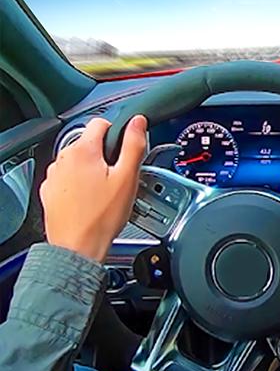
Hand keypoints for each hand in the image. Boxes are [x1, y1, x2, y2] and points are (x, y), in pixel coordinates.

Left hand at [40, 116, 146, 261]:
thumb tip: (137, 122)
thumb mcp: (127, 178)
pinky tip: (90, 200)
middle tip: (118, 177)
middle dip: (106, 154)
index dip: (118, 133)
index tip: (125, 151)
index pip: (102, 122)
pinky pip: (68, 177)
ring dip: (92, 169)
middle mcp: (63, 159)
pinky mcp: (50, 190)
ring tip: (104, 192)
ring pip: (79, 160)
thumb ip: (134, 145)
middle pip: (90, 142)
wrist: (77, 249)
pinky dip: (79, 183)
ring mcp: (54, 175)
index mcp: (82, 151)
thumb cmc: (101, 218)